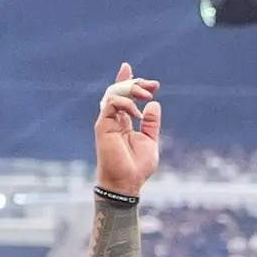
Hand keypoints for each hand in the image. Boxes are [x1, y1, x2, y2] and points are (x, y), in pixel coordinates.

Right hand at [94, 65, 163, 197]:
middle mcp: (114, 119)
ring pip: (114, 93)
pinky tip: (137, 113)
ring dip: (132, 89)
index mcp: (124, 122)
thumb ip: (151, 122)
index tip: (141, 75)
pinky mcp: (103, 125)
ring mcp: (107, 121)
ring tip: (147, 96)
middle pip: (119, 91)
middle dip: (136, 83)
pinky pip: (111, 103)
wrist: (126, 181)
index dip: (128, 81)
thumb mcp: (150, 140)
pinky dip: (126, 103)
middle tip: (153, 85)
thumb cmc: (137, 166)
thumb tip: (154, 104)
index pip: (123, 97)